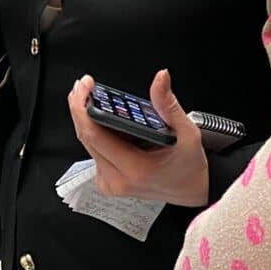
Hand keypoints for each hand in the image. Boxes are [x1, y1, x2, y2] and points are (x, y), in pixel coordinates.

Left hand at [66, 71, 209, 206]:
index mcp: (135, 169)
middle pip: (86, 137)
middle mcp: (117, 179)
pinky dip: (94, 133)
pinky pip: (93, 152)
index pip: (94, 135)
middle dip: (80, 108)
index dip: (83, 108)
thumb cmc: (189, 166)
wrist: (190, 190)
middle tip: (84, 85)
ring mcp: (110, 183)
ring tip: (89, 96)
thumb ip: (168, 104)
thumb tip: (160, 78)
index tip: (86, 86)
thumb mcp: (186, 132)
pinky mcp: (106, 182)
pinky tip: (98, 119)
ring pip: (88, 144)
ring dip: (86, 119)